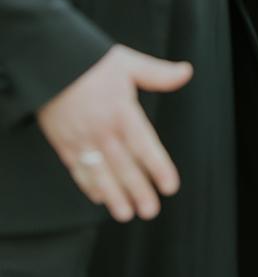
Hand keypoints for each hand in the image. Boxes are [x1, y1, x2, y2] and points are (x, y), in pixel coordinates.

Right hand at [36, 45, 192, 222]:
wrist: (51, 63)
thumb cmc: (93, 63)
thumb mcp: (129, 63)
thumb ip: (159, 73)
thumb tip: (187, 72)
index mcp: (122, 111)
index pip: (144, 145)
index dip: (158, 168)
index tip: (170, 186)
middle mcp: (102, 129)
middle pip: (124, 166)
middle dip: (138, 191)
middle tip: (151, 211)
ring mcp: (82, 139)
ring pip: (101, 174)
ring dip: (115, 196)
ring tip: (127, 214)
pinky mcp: (64, 144)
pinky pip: (78, 170)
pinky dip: (89, 185)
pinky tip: (100, 198)